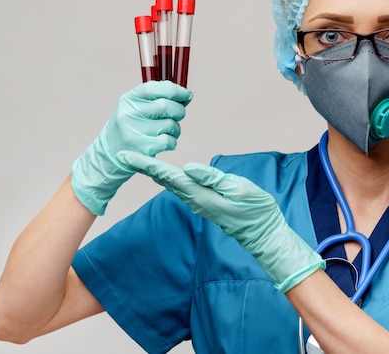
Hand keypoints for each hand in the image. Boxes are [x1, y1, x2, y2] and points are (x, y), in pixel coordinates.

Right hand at [71, 81, 192, 214]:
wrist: (108, 157)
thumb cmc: (129, 130)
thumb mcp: (134, 109)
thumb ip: (155, 99)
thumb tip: (185, 95)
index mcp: (128, 100)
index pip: (153, 88)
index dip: (174, 90)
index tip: (187, 94)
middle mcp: (128, 114)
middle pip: (166, 106)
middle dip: (179, 111)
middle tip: (177, 116)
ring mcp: (133, 132)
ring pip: (170, 124)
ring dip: (175, 129)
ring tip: (167, 132)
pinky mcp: (141, 149)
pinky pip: (169, 141)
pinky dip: (172, 142)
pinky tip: (164, 143)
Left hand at [116, 151, 324, 291]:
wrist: (263, 233)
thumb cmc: (255, 209)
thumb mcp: (237, 188)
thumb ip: (211, 178)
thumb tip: (187, 167)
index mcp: (200, 193)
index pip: (167, 175)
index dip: (146, 164)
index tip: (126, 156)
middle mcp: (194, 199)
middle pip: (164, 179)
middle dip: (144, 166)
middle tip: (124, 154)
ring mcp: (199, 203)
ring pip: (171, 184)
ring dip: (154, 172)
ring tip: (139, 160)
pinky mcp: (205, 203)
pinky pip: (181, 188)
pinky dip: (168, 178)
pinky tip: (165, 173)